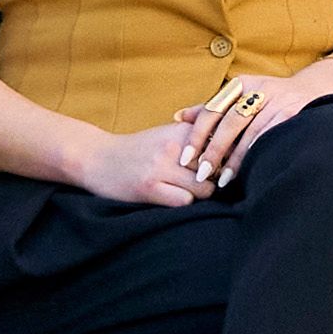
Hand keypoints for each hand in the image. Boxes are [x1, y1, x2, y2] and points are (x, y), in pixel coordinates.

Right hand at [73, 115, 217, 206]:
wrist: (96, 158)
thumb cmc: (139, 150)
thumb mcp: (168, 134)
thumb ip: (198, 139)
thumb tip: (236, 152)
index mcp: (182, 129)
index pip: (225, 144)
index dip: (231, 159)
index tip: (229, 167)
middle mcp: (174, 145)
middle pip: (219, 169)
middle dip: (218, 179)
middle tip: (208, 184)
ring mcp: (161, 166)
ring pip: (205, 188)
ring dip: (201, 194)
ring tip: (188, 191)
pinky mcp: (149, 187)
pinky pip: (185, 202)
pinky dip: (184, 204)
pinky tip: (173, 198)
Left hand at [181, 63, 332, 187]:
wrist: (314, 90)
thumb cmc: (270, 98)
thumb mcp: (242, 94)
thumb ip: (212, 107)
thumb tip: (178, 117)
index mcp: (241, 84)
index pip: (212, 109)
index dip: (197, 134)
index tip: (186, 158)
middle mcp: (259, 90)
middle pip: (230, 122)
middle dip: (214, 150)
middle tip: (202, 174)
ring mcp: (279, 102)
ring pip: (251, 134)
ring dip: (236, 159)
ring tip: (223, 180)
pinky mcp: (294, 115)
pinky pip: (271, 138)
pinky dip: (258, 155)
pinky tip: (250, 170)